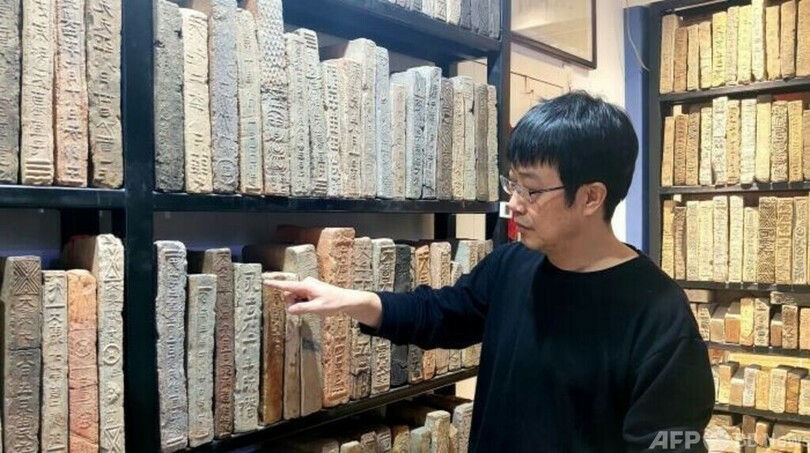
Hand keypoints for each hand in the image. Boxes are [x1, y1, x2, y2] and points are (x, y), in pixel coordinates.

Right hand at [263, 277, 383, 328]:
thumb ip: (302, 309)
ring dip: (299, 305)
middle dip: (293, 304)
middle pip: (289, 295)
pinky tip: (313, 305)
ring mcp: (307, 287)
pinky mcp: (309, 290)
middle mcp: (305, 284)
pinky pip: (299, 298)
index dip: (275, 284)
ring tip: (313, 306)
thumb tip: (290, 310)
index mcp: (306, 286)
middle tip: (307, 309)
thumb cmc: (334, 303)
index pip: (287, 286)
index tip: (264, 281)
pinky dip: (303, 303)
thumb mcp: (317, 309)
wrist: (346, 300)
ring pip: (294, 297)